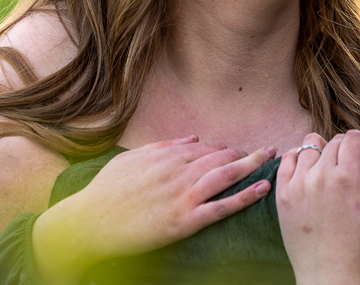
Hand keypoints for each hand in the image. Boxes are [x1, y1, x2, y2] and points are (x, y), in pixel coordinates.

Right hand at [32, 136, 273, 282]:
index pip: (204, 147)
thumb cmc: (106, 191)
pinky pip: (221, 207)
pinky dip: (244, 196)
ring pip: (226, 175)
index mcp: (165, 156)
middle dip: (244, 153)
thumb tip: (192, 138)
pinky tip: (262, 189)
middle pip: (220, 156)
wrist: (89, 221)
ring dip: (251, 165)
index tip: (236, 150)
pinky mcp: (184, 220)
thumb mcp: (132, 159)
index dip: (224, 148)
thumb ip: (164, 146)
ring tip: (270, 160)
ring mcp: (182, 196)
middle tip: (264, 152)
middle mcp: (177, 171)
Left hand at [277, 131, 359, 284]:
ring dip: (320, 153)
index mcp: (349, 178)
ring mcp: (299, 184)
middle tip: (348, 168)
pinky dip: (296, 159)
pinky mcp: (283, 195)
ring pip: (309, 146)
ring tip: (327, 170)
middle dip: (343, 149)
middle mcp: (321, 176)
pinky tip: (307, 171)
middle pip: (333, 142)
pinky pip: (287, 161)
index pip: (352, 138)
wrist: (330, 279)